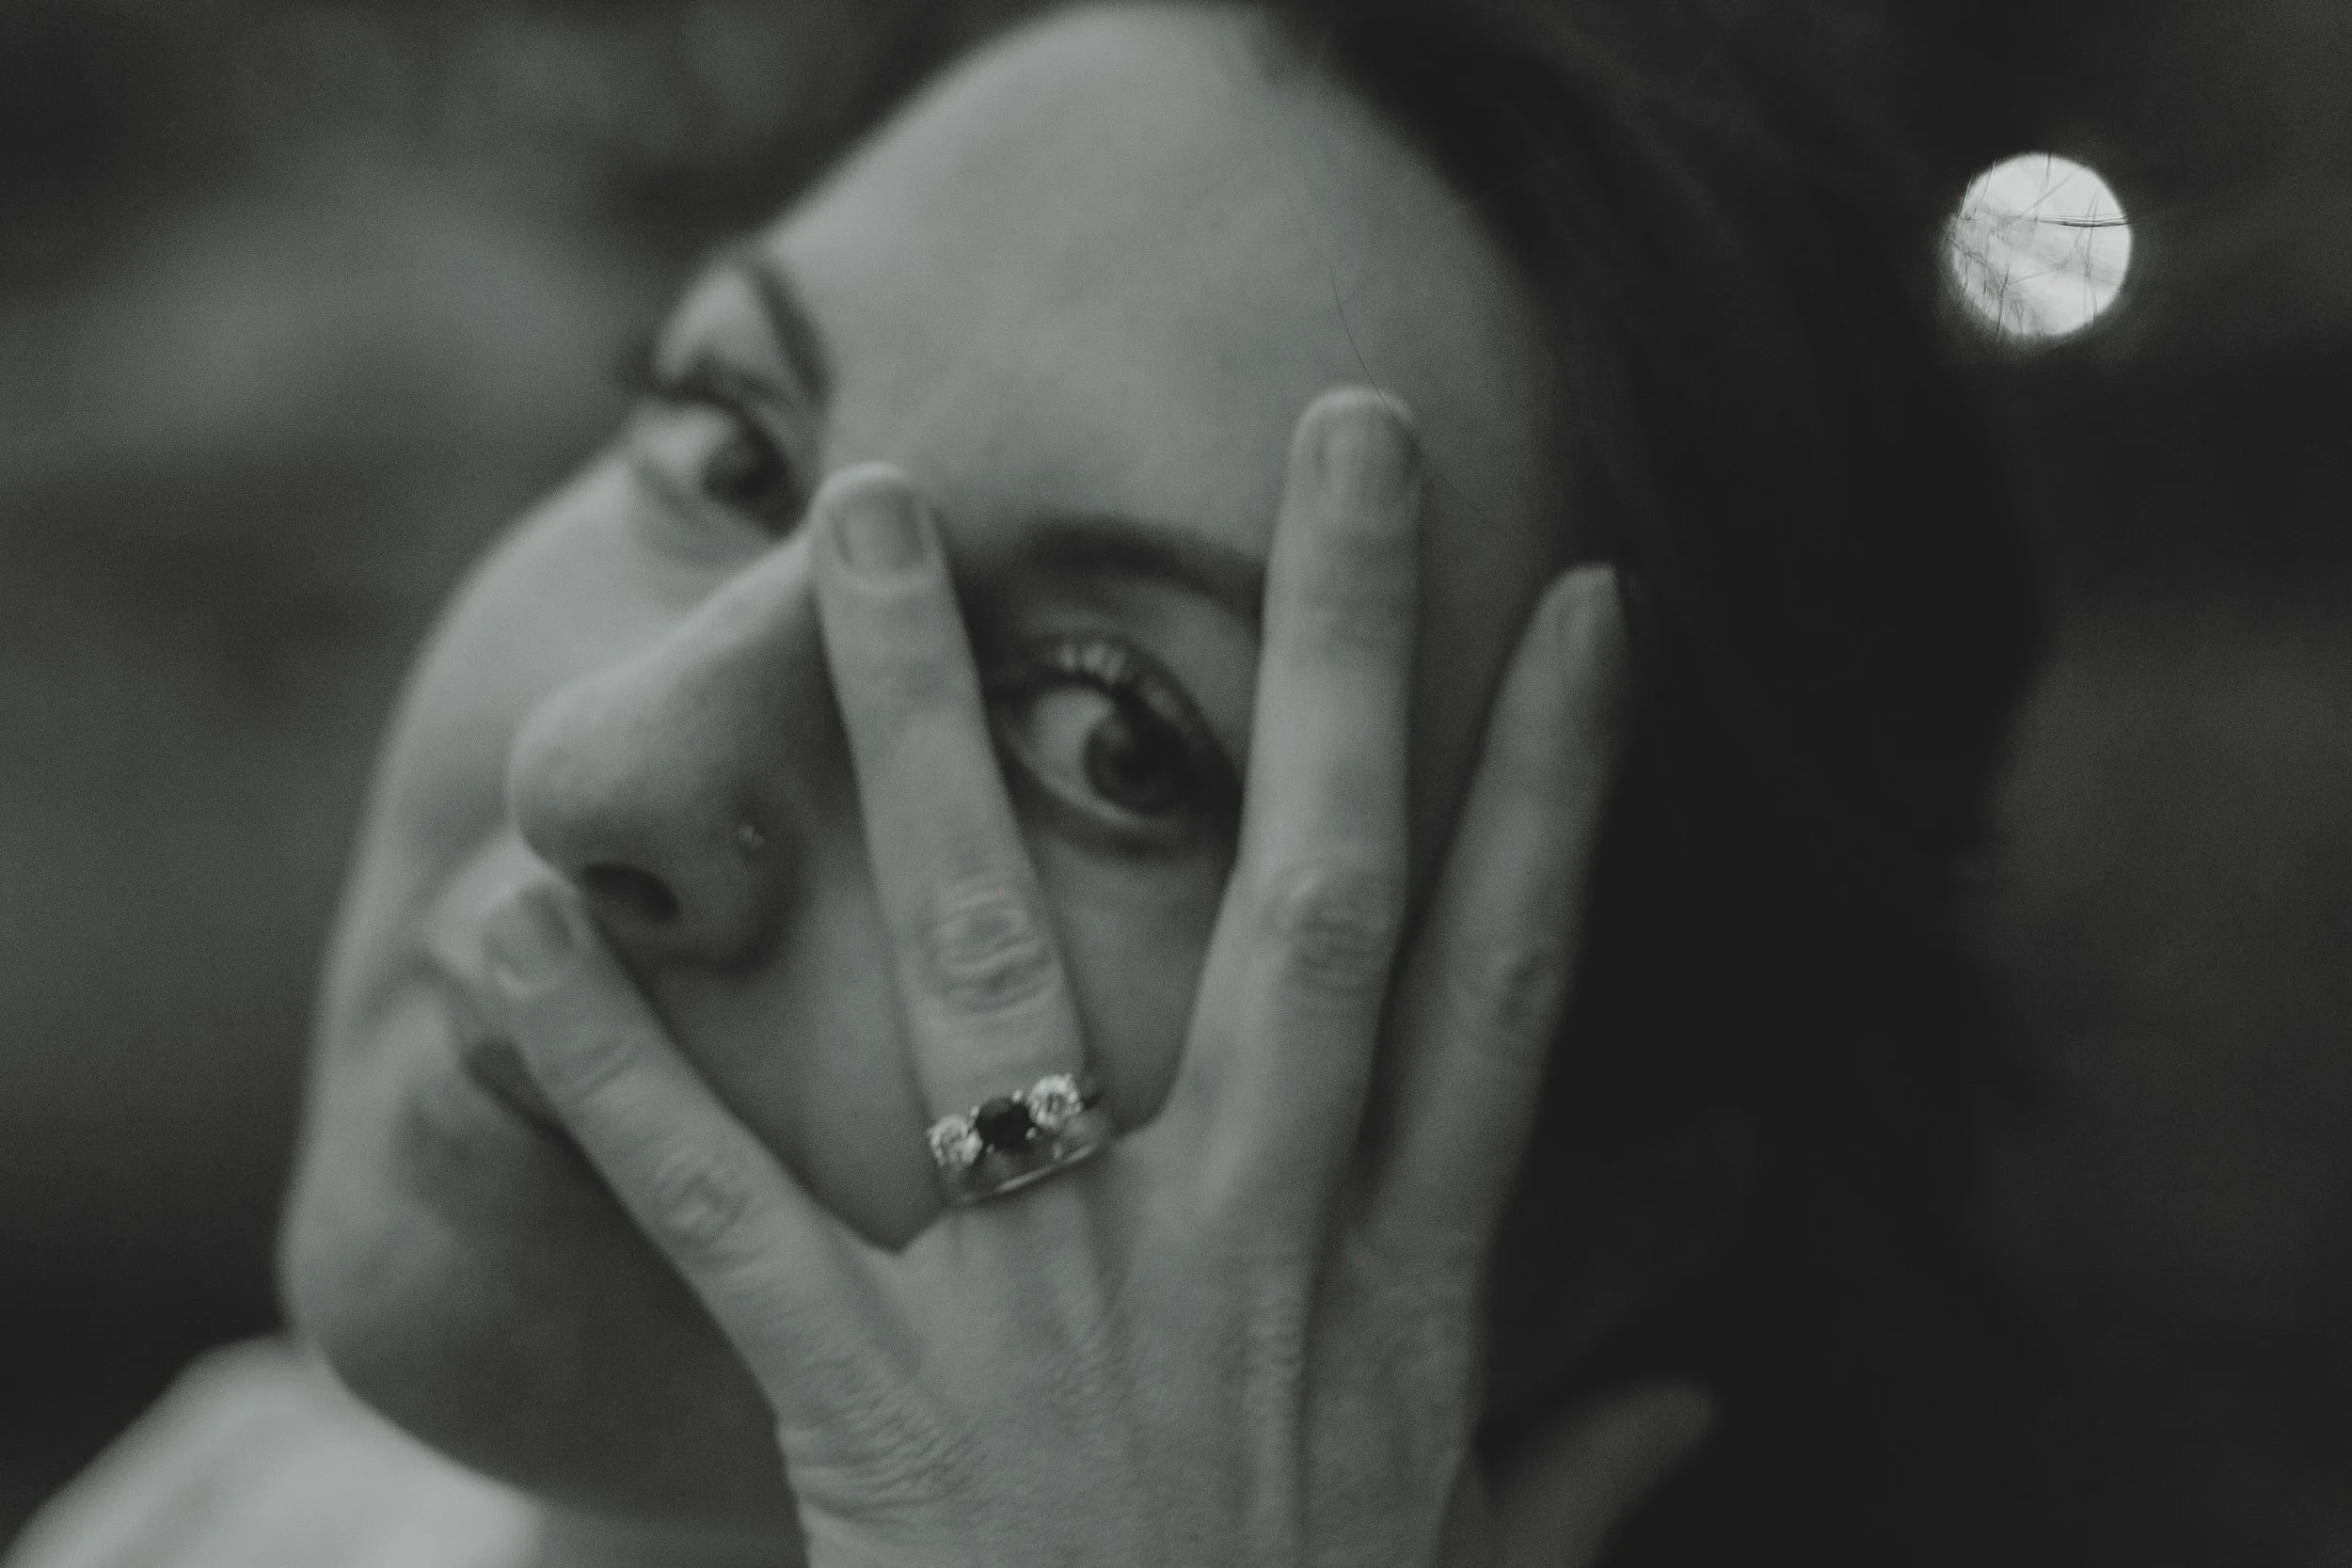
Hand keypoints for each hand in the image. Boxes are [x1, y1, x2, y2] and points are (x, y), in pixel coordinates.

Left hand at [483, 388, 1707, 1567]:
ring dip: (924, 735)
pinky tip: (510, 917)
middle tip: (1342, 435)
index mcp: (1400, 1288)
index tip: (1574, 606)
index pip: (1508, 988)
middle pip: (1312, 903)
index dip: (1554, 787)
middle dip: (1336, 653)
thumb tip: (1706, 1391)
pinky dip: (612, 1063)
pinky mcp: (877, 1407)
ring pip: (994, 970)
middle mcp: (1248, 1249)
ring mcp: (1059, 1312)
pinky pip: (730, 1210)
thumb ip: (1580, 1471)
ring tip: (875, 524)